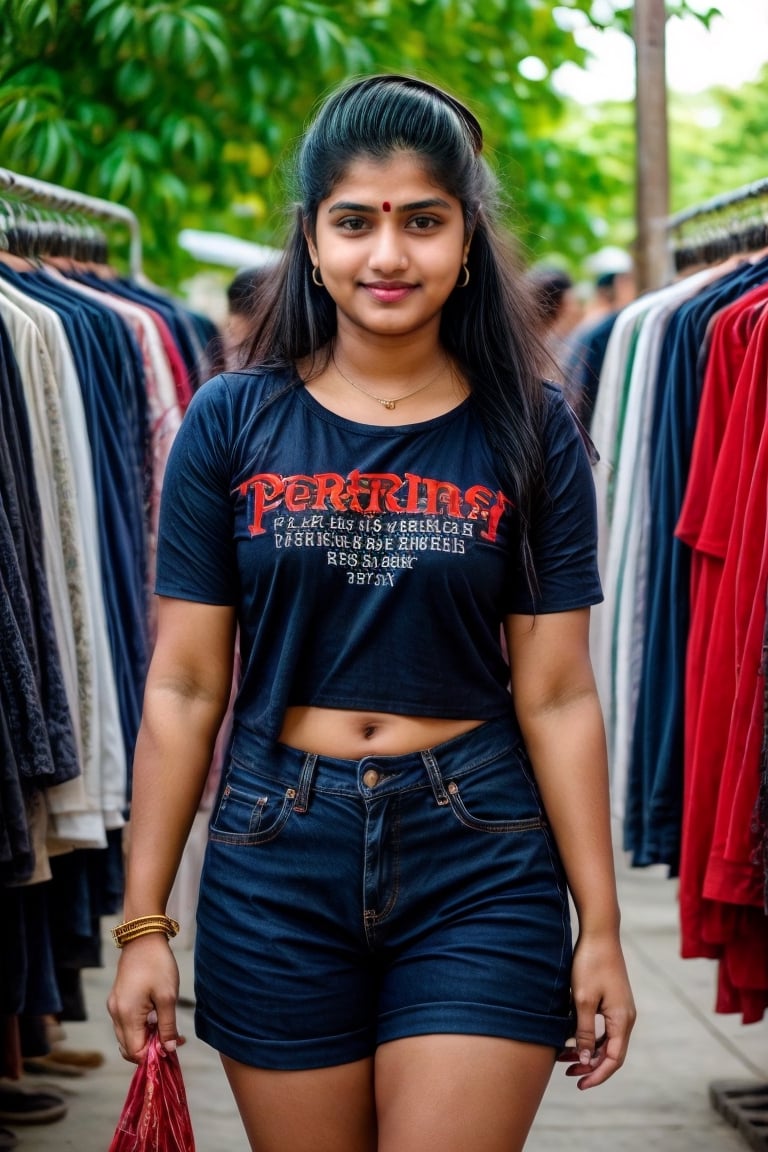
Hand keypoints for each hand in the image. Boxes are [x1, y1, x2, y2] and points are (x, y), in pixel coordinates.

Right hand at [107, 934, 184, 1062]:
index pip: (134, 1052)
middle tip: (173, 1039)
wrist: (143, 938)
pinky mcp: (117, 1000)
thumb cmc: (157, 965)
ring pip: (127, 1036)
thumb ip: (167, 1026)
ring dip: (146, 1038)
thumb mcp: (167, 997)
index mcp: (126, 1015)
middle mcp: (116, 1014)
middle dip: (150, 1049)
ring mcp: (114, 1006)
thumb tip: (169, 1049)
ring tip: (167, 1027)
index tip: (173, 1047)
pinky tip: (156, 1017)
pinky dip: (140, 1027)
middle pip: (129, 1047)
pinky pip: (126, 1024)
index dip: (153, 1055)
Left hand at [557, 932, 635, 1089]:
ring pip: (606, 1040)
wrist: (599, 933)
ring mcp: (620, 1008)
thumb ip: (585, 1032)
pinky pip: (603, 1027)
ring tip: (564, 1057)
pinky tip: (571, 1037)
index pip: (614, 1059)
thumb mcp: (583, 1000)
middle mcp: (625, 1017)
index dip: (597, 1075)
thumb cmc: (590, 964)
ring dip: (588, 1051)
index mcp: (622, 1020)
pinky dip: (589, 1036)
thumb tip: (587, 1060)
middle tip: (568, 1071)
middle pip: (611, 1053)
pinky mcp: (613, 1000)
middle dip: (591, 1065)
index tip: (579, 1084)